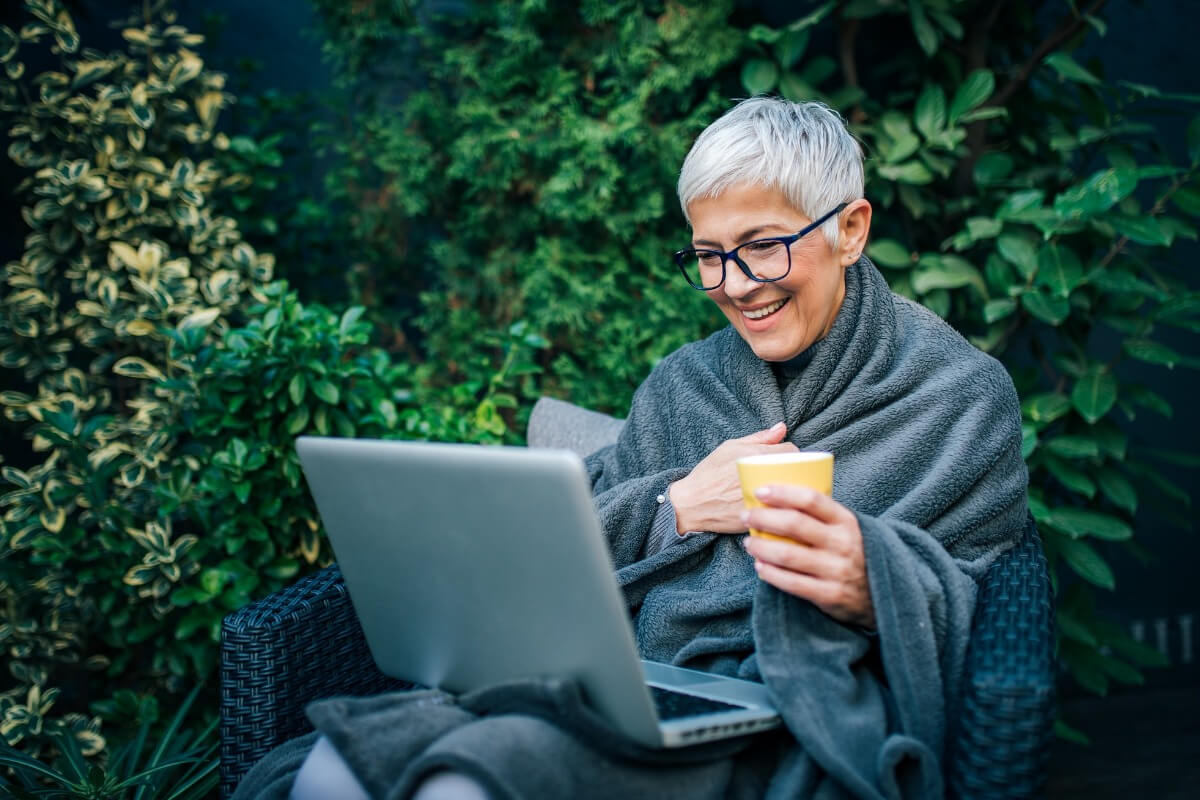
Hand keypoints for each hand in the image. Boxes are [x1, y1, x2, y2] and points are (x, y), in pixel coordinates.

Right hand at [668, 423, 797, 533]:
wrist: (690, 504)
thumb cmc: (709, 474)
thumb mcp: (728, 448)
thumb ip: (758, 438)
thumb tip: (782, 427)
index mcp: (752, 455)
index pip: (791, 450)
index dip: (794, 455)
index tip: (790, 461)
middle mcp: (758, 475)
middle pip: (795, 471)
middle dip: (797, 473)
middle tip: (790, 477)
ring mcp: (758, 498)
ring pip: (792, 492)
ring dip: (793, 492)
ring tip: (787, 492)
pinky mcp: (758, 517)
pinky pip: (782, 512)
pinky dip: (785, 510)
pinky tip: (781, 509)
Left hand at [741, 485, 874, 629]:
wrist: (883, 595)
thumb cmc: (854, 554)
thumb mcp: (847, 530)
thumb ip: (822, 516)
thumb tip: (778, 496)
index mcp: (846, 521)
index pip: (811, 499)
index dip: (782, 492)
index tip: (759, 491)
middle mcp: (843, 543)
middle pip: (794, 524)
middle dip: (763, 518)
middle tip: (745, 516)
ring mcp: (837, 570)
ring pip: (788, 554)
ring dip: (761, 547)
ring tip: (748, 543)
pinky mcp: (830, 595)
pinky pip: (792, 583)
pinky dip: (771, 573)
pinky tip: (760, 566)